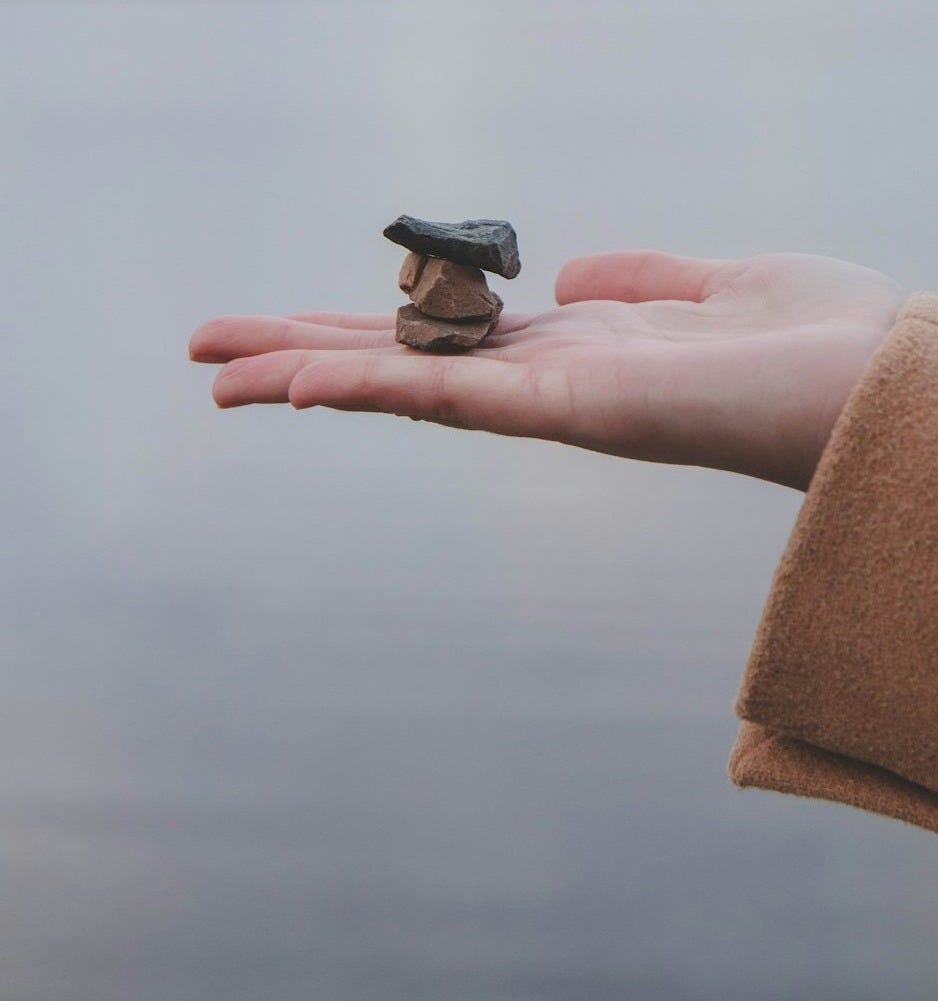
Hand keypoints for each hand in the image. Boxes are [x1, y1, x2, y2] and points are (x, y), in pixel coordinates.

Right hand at [189, 251, 902, 489]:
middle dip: (299, 356)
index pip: (441, 341)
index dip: (360, 332)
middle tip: (210, 353)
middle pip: (399, 364)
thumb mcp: (711, 284)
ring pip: (401, 385)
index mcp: (570, 353)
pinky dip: (371, 388)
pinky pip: (451, 396)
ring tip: (218, 371)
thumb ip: (637, 278)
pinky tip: (299, 383)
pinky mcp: (568, 410)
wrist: (876, 385)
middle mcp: (543, 384)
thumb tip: (569, 275)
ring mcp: (547, 403)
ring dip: (304, 376)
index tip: (290, 329)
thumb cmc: (812, 338)